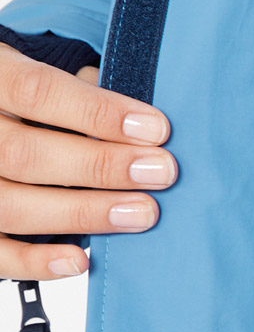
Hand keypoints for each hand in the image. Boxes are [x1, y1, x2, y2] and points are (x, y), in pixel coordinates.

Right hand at [0, 44, 175, 281]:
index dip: (98, 112)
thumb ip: (72, 86)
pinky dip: (34, 262)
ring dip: (82, 213)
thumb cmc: (9, 95)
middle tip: (160, 172)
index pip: (36, 92)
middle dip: (101, 166)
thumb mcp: (26, 68)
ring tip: (141, 213)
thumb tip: (128, 117)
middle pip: (25, 154)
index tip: (156, 129)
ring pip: (11, 205)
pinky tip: (79, 261)